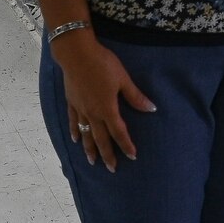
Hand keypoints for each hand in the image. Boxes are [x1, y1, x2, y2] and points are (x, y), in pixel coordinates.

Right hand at [54, 35, 154, 171]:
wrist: (76, 53)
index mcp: (107, 108)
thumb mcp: (122, 78)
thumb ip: (135, 96)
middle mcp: (93, 113)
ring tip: (92, 162)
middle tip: (112, 169)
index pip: (119, 132)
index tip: (132, 156)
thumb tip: (151, 109)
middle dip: (107, 154)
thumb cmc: (102, 64)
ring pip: (85, 134)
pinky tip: (75, 139)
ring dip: (90, 149)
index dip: (126, 145)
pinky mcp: (71, 102)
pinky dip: (75, 132)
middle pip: (101, 139)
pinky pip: (73, 122)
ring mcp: (81, 109)